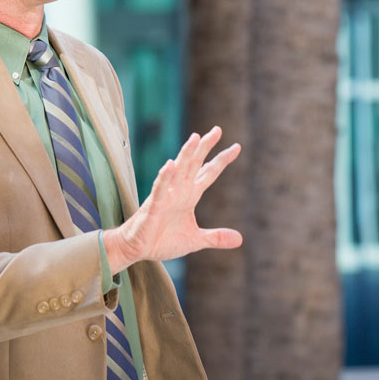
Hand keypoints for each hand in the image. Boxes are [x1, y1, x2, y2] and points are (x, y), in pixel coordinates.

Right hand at [103, 127, 241, 272]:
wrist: (138, 250)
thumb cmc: (163, 240)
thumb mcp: (195, 240)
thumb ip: (216, 237)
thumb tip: (240, 239)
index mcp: (190, 196)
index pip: (209, 173)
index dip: (222, 160)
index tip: (236, 147)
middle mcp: (179, 191)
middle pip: (195, 163)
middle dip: (206, 147)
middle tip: (217, 130)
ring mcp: (166, 196)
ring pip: (178, 170)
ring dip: (186, 154)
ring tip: (195, 138)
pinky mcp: (153, 205)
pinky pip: (160, 188)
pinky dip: (165, 177)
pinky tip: (170, 164)